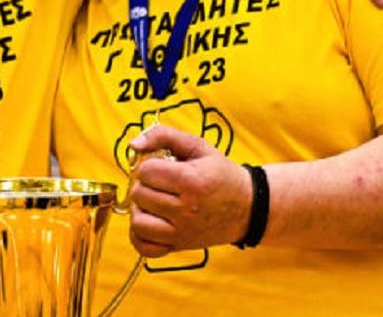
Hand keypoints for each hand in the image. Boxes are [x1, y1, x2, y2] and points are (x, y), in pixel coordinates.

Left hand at [126, 125, 249, 257]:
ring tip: (154, 202)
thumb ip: (163, 135)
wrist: (247, 207)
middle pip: (139, 195)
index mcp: (190, 180)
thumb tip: (134, 144)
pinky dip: (140, 235)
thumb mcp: (198, 146)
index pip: (145, 172)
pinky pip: (145, 247)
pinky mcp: (180, 246)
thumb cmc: (221, 174)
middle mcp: (186, 209)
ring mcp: (182, 231)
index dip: (150, 165)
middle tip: (160, 183)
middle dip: (145, 185)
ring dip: (141, 209)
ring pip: (138, 222)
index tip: (163, 167)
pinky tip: (150, 221)